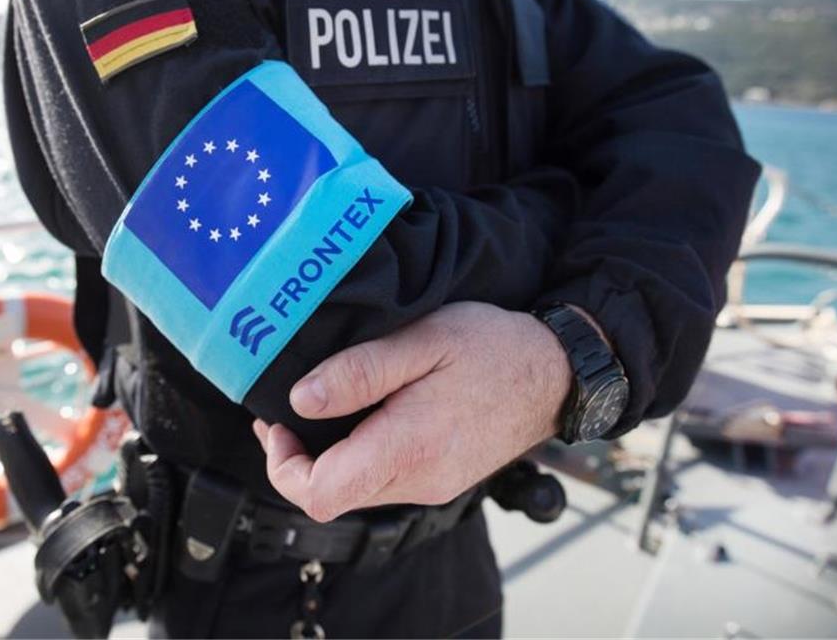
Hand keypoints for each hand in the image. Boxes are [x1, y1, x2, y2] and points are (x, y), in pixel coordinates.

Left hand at [250, 301, 572, 521]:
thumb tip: (301, 400)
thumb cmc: (494, 349)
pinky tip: (363, 414)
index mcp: (407, 450)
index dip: (283, 464)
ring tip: (323, 405)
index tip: (279, 422)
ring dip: (331, 455)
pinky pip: (385, 478)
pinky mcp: (442, 477)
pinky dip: (360, 453)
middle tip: (288, 410)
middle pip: (332, 496)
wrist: (557, 373)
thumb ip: (359, 371)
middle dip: (300, 458)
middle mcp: (419, 481)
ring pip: (357, 489)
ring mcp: (433, 484)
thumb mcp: (423, 340)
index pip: (319, 493)